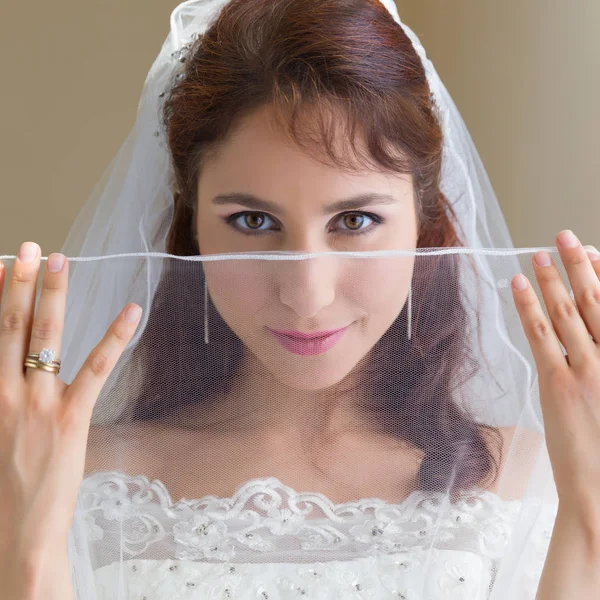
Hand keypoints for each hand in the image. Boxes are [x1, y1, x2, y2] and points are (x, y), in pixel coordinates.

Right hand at [0, 242, 141, 594]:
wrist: (16, 536)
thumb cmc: (4, 488)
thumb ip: (4, 400)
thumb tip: (13, 372)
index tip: (0, 268)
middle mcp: (3, 395)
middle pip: (8, 328)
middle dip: (16, 284)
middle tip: (26, 248)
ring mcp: (36, 405)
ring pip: (43, 338)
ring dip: (52, 296)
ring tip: (59, 259)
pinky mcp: (70, 419)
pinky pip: (95, 369)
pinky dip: (114, 337)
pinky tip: (131, 311)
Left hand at [511, 230, 599, 512]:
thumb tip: (591, 338)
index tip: (593, 253)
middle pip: (596, 300)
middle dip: (580, 264)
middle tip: (566, 235)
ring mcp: (587, 371)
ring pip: (567, 312)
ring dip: (552, 278)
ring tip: (540, 251)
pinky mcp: (557, 384)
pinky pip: (540, 335)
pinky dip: (528, 306)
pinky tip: (518, 284)